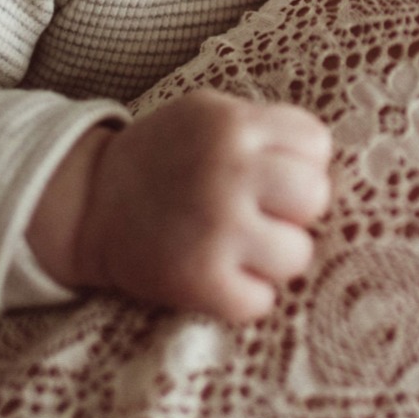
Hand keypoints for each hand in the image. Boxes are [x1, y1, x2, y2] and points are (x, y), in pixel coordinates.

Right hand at [30, 90, 331, 322]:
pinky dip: (243, 297)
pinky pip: (261, 302)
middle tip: (260, 214)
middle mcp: (230, 172)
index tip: (270, 174)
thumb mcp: (209, 114)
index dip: (299, 164)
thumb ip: (266, 129)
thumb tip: (329, 165)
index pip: (316, 145)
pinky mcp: (199, 280)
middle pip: (316, 198)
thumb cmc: (165, 158)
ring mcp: (216, 228)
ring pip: (297, 256)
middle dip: (293, 210)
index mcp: (235, 125)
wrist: (89, 203)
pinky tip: (219, 276)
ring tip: (239, 248)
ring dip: (273, 259)